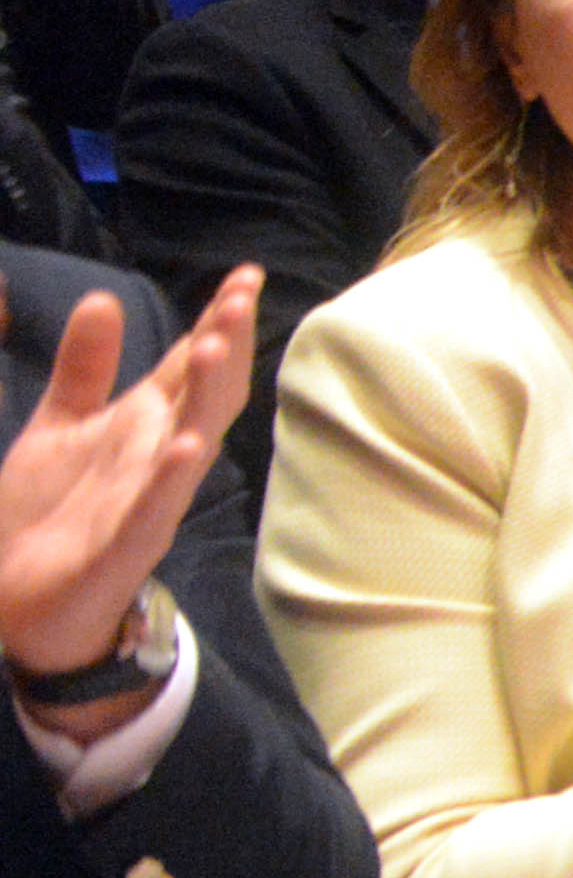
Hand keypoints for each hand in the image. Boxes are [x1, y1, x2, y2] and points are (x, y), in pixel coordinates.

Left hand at [0, 270, 260, 679]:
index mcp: (144, 426)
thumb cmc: (49, 514)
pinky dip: (173, 478)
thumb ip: (85, 368)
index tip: (245, 273)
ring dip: (206, 399)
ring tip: (213, 350)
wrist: (18, 604)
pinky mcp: (123, 545)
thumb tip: (103, 296)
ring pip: (191, 443)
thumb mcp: (59, 426)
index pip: (191, 365)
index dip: (219, 320)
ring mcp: (147, 501)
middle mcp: (158, 457)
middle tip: (239, 297)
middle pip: (204, 395)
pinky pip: (155, 508)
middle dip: (225, 346)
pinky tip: (188, 447)